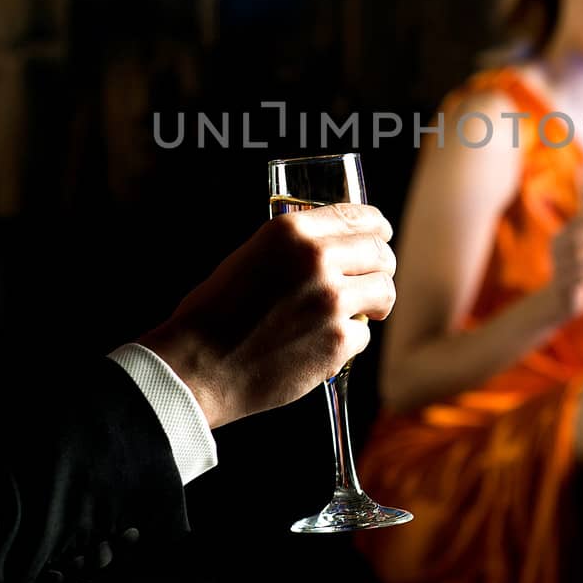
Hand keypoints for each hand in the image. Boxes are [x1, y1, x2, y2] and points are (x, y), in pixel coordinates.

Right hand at [137, 203, 395, 428]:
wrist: (198, 366)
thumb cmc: (215, 313)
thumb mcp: (252, 256)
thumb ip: (295, 247)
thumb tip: (332, 247)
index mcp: (292, 231)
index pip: (358, 216)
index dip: (378, 226)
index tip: (382, 233)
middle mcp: (317, 259)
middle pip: (380, 253)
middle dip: (381, 266)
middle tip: (374, 279)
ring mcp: (331, 301)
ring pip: (384, 292)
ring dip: (377, 302)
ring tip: (363, 311)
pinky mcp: (338, 341)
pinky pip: (364, 334)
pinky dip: (350, 340)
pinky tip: (326, 343)